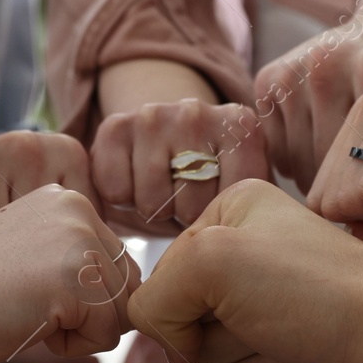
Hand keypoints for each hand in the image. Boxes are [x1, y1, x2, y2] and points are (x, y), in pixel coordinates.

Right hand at [0, 185, 133, 362]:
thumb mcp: (34, 259)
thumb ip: (82, 265)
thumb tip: (136, 305)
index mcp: (66, 198)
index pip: (117, 265)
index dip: (80, 298)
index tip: (28, 291)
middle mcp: (77, 207)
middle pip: (126, 287)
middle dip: (85, 315)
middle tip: (23, 304)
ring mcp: (77, 237)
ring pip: (119, 313)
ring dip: (76, 331)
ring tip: (22, 310)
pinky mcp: (74, 275)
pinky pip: (104, 335)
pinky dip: (66, 347)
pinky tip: (21, 321)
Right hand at [91, 98, 269, 235]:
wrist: (162, 136)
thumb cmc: (206, 176)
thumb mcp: (238, 189)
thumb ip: (247, 207)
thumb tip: (233, 249)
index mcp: (239, 125)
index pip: (232, 201)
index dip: (218, 217)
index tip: (216, 205)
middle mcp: (197, 113)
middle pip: (191, 205)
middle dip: (185, 215)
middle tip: (184, 200)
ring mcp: (154, 116)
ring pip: (152, 202)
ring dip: (153, 209)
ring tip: (162, 191)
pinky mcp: (115, 126)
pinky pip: (116, 192)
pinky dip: (122, 199)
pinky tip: (135, 183)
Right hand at [128, 180, 362, 362]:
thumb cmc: (320, 288)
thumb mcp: (211, 259)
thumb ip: (154, 297)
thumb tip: (166, 338)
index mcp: (227, 220)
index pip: (161, 289)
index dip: (185, 314)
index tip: (224, 305)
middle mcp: (249, 265)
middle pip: (192, 339)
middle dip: (230, 348)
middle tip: (271, 325)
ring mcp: (274, 318)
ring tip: (300, 348)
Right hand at [252, 10, 362, 191]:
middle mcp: (328, 64)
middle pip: (327, 171)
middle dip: (352, 197)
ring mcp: (295, 68)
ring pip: (297, 165)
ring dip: (324, 182)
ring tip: (353, 178)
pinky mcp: (270, 77)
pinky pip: (276, 151)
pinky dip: (299, 163)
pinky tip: (326, 157)